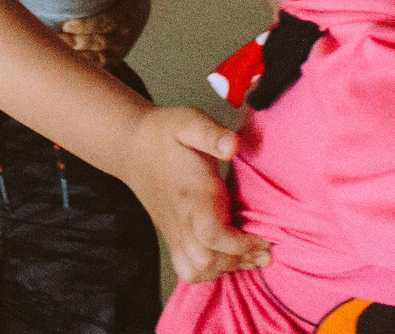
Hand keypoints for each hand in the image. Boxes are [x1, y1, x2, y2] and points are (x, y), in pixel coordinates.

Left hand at [59, 0, 151, 67]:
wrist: (135, 13)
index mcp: (127, 15)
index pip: (107, 23)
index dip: (86, 26)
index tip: (65, 24)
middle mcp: (123, 36)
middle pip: (98, 43)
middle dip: (76, 41)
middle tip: (55, 36)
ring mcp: (117, 51)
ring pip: (95, 60)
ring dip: (75, 56)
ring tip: (54, 47)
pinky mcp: (110, 61)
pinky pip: (94, 69)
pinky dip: (79, 65)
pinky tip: (62, 60)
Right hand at [116, 106, 266, 284]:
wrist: (131, 146)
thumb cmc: (164, 133)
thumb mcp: (188, 122)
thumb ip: (212, 134)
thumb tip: (234, 146)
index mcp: (190, 195)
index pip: (212, 234)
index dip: (241, 242)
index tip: (263, 236)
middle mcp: (180, 220)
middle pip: (205, 261)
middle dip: (238, 259)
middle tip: (261, 246)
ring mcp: (174, 232)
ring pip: (197, 270)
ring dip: (226, 267)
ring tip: (248, 253)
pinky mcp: (172, 238)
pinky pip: (188, 270)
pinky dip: (209, 272)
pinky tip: (227, 255)